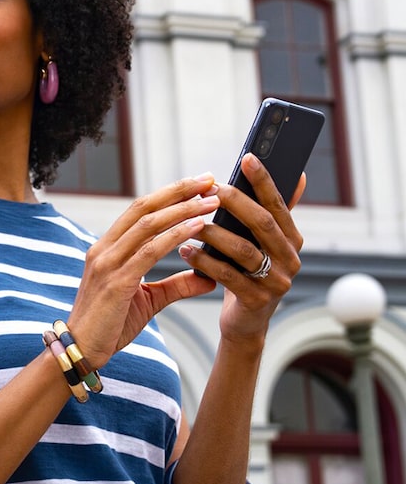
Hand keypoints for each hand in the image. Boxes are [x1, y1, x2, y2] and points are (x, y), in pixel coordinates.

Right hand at [67, 174, 220, 367]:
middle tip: (210, 180)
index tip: (198, 185)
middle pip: (144, 207)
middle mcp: (104, 250)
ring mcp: (107, 264)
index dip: (169, 194)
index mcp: (106, 249)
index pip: (139, 211)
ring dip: (183, 209)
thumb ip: (176, 286)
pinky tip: (198, 226)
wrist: (81, 352)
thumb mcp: (148, 301)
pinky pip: (150, 251)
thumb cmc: (109, 326)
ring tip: (212, 200)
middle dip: (179, 191)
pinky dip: (176, 235)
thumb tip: (208, 278)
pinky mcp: (116, 282)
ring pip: (149, 224)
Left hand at [181, 153, 304, 339]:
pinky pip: (227, 276)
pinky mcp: (256, 301)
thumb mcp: (265, 246)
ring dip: (214, 233)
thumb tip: (298, 175)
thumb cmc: (249, 276)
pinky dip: (204, 262)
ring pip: (243, 250)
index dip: (264, 181)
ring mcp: (276, 282)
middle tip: (210, 189)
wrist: (245, 325)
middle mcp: (290, 259)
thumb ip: (277, 214)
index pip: (279, 204)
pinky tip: (185, 251)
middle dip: (236, 202)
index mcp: (292, 240)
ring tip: (190, 222)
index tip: (247, 158)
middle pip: (262, 223)